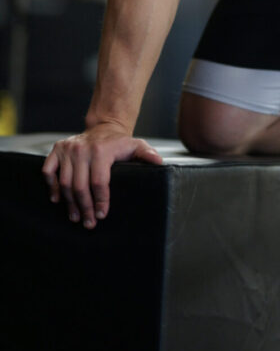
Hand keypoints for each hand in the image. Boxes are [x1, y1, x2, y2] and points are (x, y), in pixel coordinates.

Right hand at [42, 124, 163, 228]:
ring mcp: (68, 149)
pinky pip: (48, 171)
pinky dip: (52, 186)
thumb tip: (159, 163)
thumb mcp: (136, 146)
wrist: (104, 127)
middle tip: (88, 222)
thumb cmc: (120, 142)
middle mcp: (82, 149)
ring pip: (65, 183)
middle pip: (80, 186)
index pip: (99, 181)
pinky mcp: (57, 149)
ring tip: (75, 216)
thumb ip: (147, 154)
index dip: (100, 201)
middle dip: (85, 208)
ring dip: (69, 203)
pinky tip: (58, 199)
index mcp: (102, 150)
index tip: (102, 214)